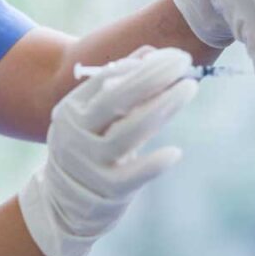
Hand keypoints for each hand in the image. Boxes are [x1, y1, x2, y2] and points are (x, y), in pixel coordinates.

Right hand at [18, 47, 196, 255]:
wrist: (64, 203)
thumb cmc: (90, 149)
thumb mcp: (96, 117)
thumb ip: (120, 86)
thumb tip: (150, 52)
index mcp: (71, 110)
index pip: (105, 79)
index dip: (141, 65)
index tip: (173, 55)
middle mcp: (74, 134)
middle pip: (115, 100)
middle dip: (153, 77)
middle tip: (185, 62)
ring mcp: (88, 163)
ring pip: (127, 133)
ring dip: (161, 107)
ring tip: (190, 88)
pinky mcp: (105, 190)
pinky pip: (132, 176)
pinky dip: (153, 164)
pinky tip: (175, 152)